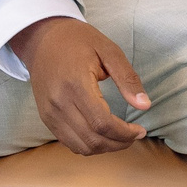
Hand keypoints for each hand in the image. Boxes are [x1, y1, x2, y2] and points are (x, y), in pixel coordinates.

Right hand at [8, 17, 150, 155]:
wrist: (42, 39)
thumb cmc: (78, 40)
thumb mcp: (109, 51)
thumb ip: (127, 79)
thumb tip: (145, 105)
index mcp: (76, 85)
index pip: (102, 123)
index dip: (125, 133)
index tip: (140, 130)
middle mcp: (59, 103)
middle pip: (92, 140)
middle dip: (119, 143)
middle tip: (135, 135)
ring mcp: (49, 113)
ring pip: (80, 146)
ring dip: (104, 148)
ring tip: (121, 137)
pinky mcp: (45, 117)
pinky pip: (68, 142)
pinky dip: (88, 144)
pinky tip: (102, 134)